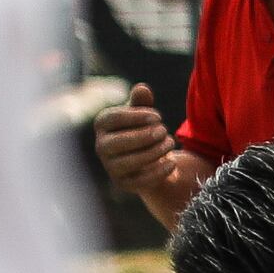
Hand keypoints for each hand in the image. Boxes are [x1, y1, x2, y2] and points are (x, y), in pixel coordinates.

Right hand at [94, 85, 203, 220]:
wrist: (150, 159)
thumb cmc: (143, 129)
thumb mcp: (143, 114)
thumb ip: (142, 102)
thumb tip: (142, 88)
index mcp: (102, 125)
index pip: (112, 119)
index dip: (136, 116)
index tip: (158, 116)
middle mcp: (101, 147)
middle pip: (118, 142)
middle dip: (145, 136)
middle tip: (164, 130)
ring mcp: (111, 167)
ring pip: (130, 161)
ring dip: (155, 151)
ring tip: (170, 142)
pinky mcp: (124, 184)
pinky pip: (141, 180)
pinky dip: (159, 171)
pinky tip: (172, 162)